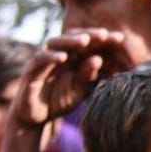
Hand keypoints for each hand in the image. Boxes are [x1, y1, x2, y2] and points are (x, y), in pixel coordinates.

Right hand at [11, 28, 131, 128]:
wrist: (36, 117)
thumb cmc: (58, 100)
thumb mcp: (78, 90)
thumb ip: (87, 76)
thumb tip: (98, 59)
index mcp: (71, 59)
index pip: (87, 45)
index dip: (102, 41)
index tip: (120, 38)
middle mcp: (57, 55)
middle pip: (72, 39)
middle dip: (89, 35)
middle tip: (104, 34)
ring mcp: (43, 61)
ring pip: (55, 43)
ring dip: (70, 41)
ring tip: (85, 41)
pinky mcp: (31, 70)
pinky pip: (39, 60)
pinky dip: (50, 57)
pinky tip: (63, 57)